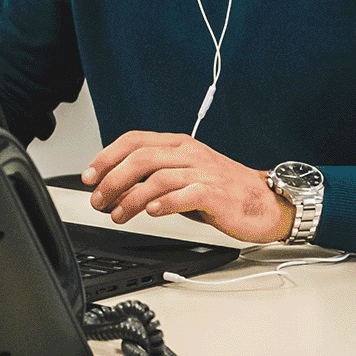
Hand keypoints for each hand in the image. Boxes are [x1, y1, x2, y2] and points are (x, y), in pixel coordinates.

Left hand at [81, 131, 292, 243]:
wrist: (266, 204)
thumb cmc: (223, 191)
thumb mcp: (183, 178)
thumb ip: (153, 179)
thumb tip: (116, 192)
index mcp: (179, 144)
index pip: (134, 141)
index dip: (107, 157)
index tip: (89, 176)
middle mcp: (190, 153)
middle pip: (141, 158)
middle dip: (112, 179)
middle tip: (98, 200)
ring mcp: (204, 171)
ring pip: (158, 177)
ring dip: (132, 197)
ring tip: (118, 214)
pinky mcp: (216, 193)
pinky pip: (186, 194)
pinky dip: (164, 203)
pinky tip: (151, 212)